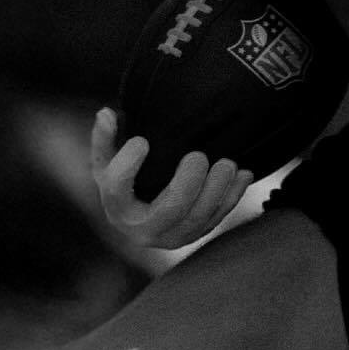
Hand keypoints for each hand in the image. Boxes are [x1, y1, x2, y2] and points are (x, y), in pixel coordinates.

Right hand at [90, 108, 252, 251]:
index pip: (117, 189)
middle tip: (198, 156)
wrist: (142, 215)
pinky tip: (243, 173)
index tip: (142, 141)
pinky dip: (233, 196)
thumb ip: (105, 137)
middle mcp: (144, 230)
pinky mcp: (197, 234)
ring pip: (199, 219)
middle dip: (187, 185)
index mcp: (117, 207)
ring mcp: (173, 236)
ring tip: (227, 164)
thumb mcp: (108, 161)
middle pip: (168, 210)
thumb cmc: (125, 182)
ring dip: (217, 191)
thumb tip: (106, 113)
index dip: (127, 166)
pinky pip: (218, 218)